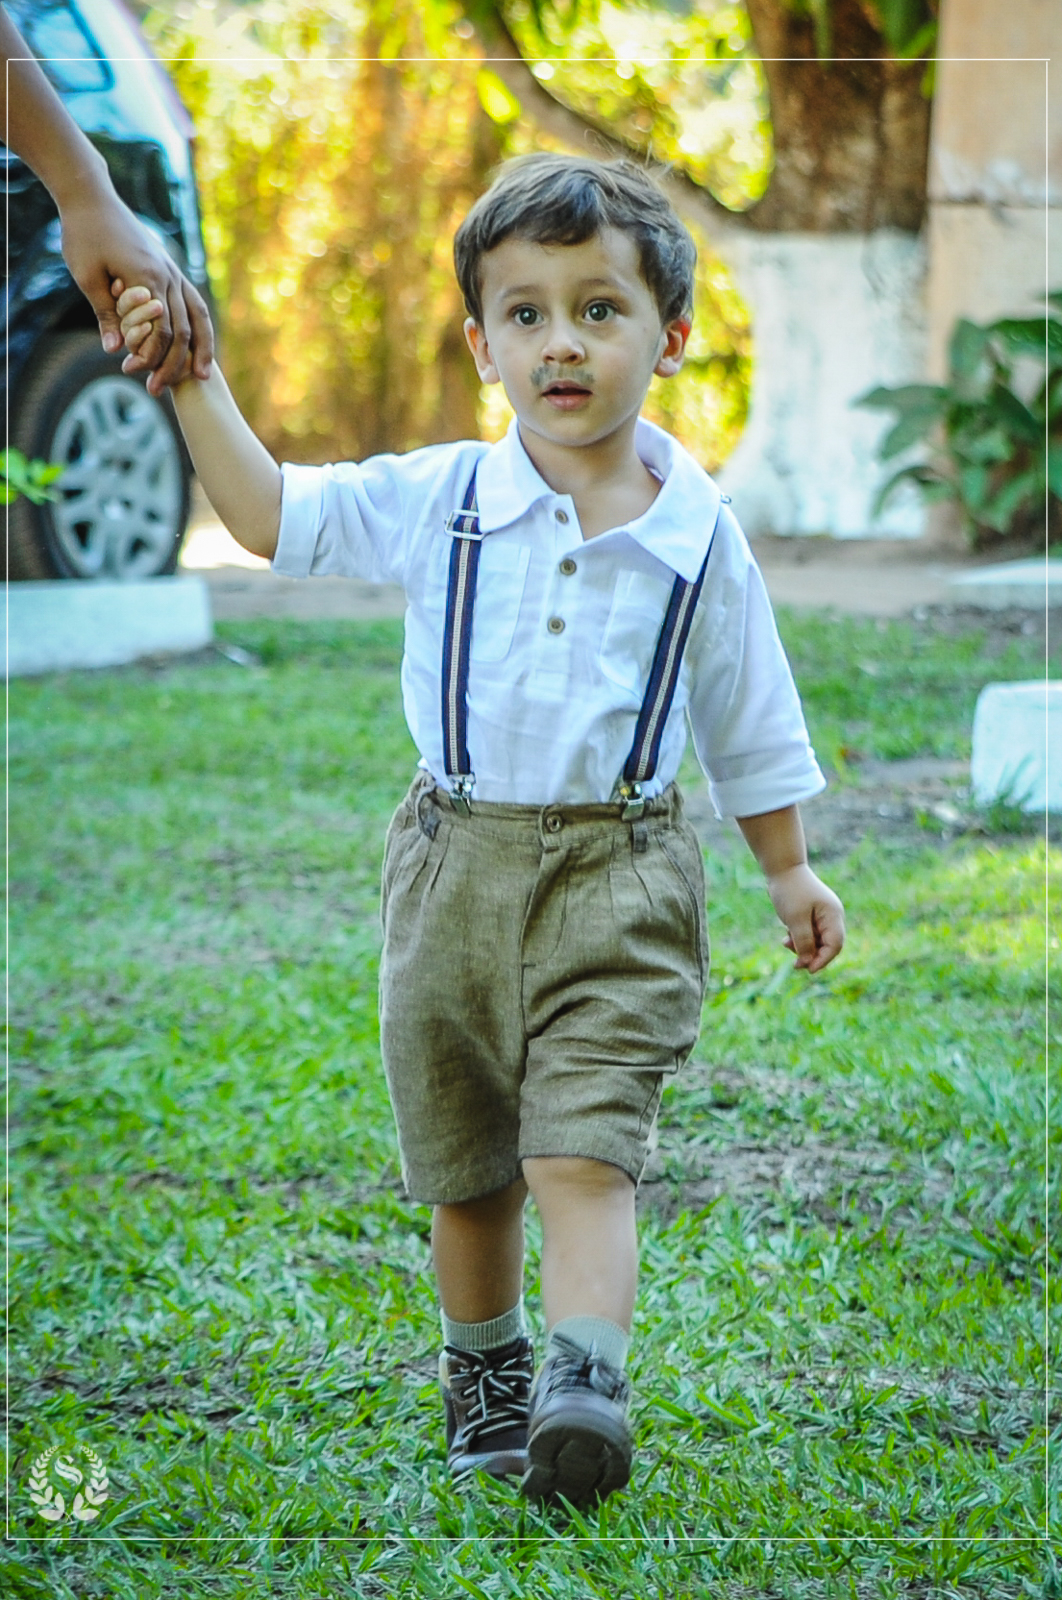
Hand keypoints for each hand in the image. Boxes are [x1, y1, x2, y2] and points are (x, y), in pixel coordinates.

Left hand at [60, 189, 212, 394]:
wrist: (92, 198)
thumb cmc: (85, 234)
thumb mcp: (86, 276)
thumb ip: (105, 314)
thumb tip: (116, 350)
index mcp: (148, 277)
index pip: (159, 329)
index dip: (149, 355)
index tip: (132, 371)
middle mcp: (168, 275)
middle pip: (182, 329)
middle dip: (172, 364)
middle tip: (156, 389)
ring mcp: (174, 271)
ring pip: (198, 317)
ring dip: (201, 350)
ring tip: (203, 377)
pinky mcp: (171, 270)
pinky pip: (194, 304)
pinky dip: (200, 328)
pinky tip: (198, 346)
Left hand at [766, 864, 845, 973]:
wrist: (781, 869)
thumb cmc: (790, 891)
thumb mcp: (796, 919)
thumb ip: (804, 941)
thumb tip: (808, 963)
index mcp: (833, 915)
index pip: (835, 944)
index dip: (823, 959)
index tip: (808, 970)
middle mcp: (831, 917)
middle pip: (827, 945)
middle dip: (811, 955)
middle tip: (795, 963)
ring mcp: (822, 916)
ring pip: (816, 942)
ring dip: (802, 947)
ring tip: (786, 943)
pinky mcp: (811, 916)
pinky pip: (808, 934)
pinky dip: (798, 939)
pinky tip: (786, 938)